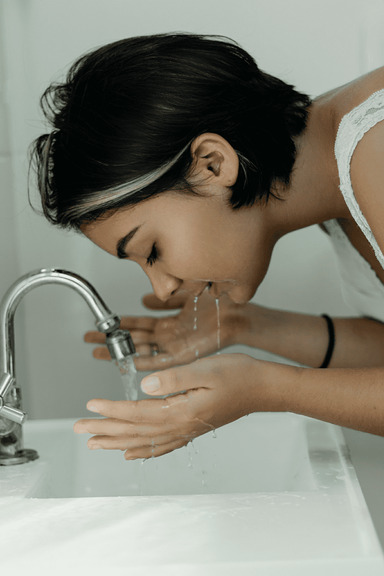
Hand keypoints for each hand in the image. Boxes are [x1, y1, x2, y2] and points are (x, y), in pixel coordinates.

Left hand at [74, 353, 273, 458]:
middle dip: (106, 429)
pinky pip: (164, 446)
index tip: (90, 405)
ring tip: (97, 443)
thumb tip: (144, 387)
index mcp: (182, 410)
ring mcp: (188, 430)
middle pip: (136, 431)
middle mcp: (182, 426)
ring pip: (145, 441)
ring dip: (118, 442)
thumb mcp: (205, 369)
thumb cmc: (239, 374)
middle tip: (80, 428)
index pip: (138, 412)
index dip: (112, 409)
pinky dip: (145, 451)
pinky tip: (133, 454)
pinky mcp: (193, 428)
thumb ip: (174, 379)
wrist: (263, 387)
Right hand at [84, 292, 248, 369]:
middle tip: (89, 341)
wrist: (238, 313)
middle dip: (111, 341)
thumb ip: (164, 299)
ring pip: (142, 351)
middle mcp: (169, 336)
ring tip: (99, 352)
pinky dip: (146, 362)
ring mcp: (175, 346)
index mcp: (169, 323)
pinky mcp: (185, 355)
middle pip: (134, 340)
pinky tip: (130, 363)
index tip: (100, 326)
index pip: (138, 325)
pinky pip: (161, 361)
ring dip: (122, 352)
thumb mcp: (185, 295)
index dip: (118, 325)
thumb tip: (144, 298)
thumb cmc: (218, 303)